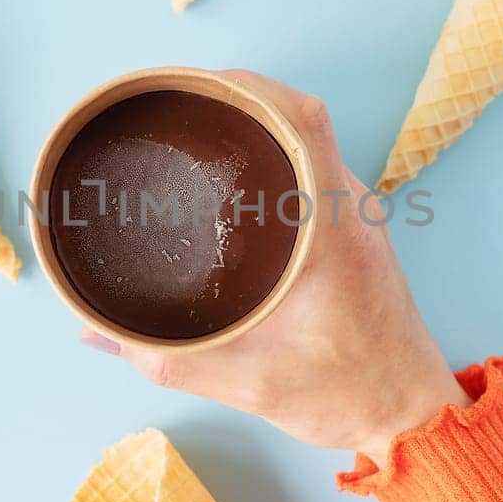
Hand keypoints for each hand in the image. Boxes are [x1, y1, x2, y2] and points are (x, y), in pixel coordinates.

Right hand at [80, 71, 467, 464]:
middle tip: (174, 109)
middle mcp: (353, 209)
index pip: (305, 121)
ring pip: (307, 140)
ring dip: (256, 125)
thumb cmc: (345, 396)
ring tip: (193, 133)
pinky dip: (273, 157)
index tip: (195, 85)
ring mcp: (359, 215)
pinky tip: (230, 178)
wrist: (408, 416)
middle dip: (235, 98)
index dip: (251, 86)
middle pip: (299, 117)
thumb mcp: (247, 383)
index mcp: (335, 232)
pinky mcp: (356, 229)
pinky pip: (313, 167)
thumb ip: (167, 359)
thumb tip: (94, 333)